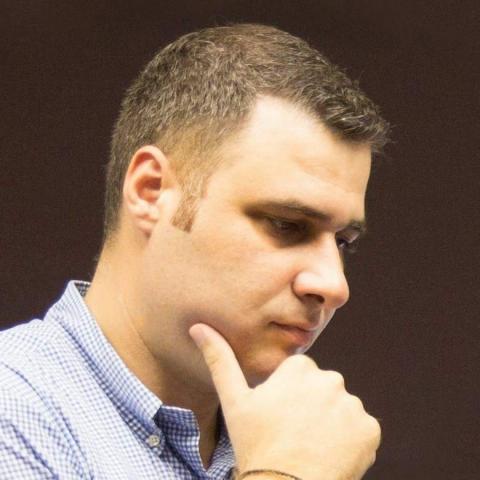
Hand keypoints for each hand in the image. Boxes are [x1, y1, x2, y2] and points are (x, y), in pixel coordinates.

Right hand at [189, 323, 380, 479]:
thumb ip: (220, 359)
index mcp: (301, 368)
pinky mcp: (370, 430)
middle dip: (312, 406)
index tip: (279, 415)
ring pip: (341, 409)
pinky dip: (350, 441)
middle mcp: (331, 379)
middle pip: (323, 389)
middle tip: (293, 433)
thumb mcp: (234, 401)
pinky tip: (330, 455)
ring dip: (331, 423)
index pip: (301, 374)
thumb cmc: (255, 444)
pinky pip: (361, 429)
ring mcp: (353, 405)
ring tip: (310, 446)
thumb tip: (198, 327)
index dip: (288, 396)